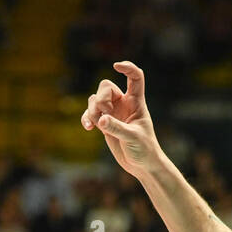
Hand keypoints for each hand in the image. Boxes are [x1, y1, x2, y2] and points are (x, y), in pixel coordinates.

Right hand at [81, 61, 162, 178]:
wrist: (142, 165)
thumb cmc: (144, 150)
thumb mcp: (132, 138)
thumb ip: (117, 128)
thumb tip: (101, 120)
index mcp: (136, 102)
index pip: (135, 77)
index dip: (127, 68)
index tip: (116, 66)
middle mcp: (124, 104)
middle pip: (106, 86)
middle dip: (101, 98)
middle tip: (105, 114)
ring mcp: (113, 113)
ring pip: (95, 99)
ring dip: (92, 110)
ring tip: (96, 125)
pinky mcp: (105, 124)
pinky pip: (90, 113)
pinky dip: (86, 118)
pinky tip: (88, 127)